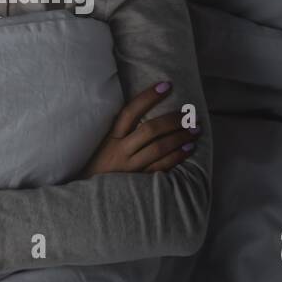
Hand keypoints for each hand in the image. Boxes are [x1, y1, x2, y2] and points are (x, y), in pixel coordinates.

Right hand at [78, 81, 200, 178]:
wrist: (85, 196)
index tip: (167, 85)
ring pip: (158, 149)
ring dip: (180, 137)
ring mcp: (129, 167)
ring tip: (195, 130)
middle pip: (150, 130)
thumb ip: (117, 129)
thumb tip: (139, 106)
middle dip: (173, 120)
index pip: (130, 111)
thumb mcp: (98, 143)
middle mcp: (119, 151)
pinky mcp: (138, 182)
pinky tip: (189, 148)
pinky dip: (177, 157)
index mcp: (109, 137)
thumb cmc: (94, 164)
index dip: (148, 97)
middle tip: (191, 114)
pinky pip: (161, 168)